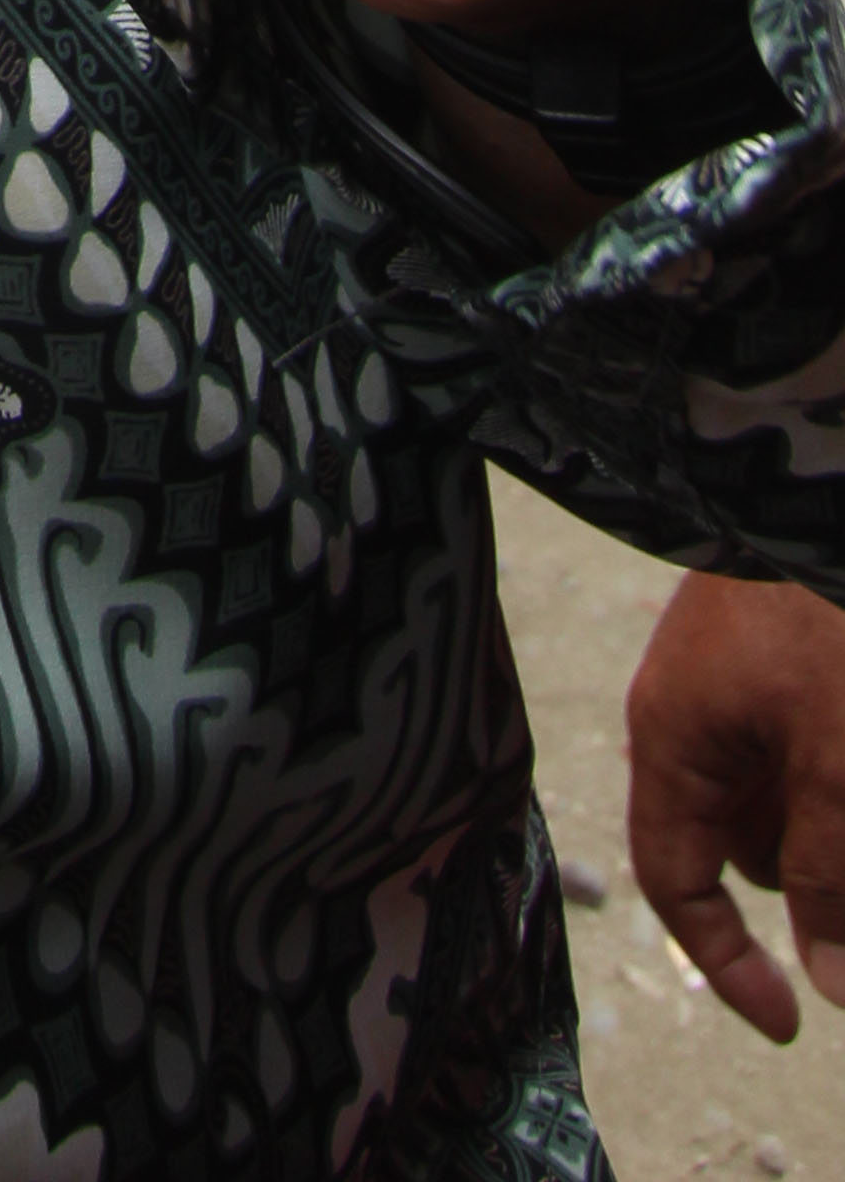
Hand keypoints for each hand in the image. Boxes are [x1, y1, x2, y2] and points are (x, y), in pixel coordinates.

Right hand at [629, 567, 844, 1039]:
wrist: (818, 484)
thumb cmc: (824, 617)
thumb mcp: (834, 762)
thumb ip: (828, 874)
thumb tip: (830, 982)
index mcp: (675, 739)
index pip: (677, 884)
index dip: (729, 964)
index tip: (795, 1020)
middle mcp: (694, 714)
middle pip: (744, 845)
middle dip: (813, 881)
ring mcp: (738, 680)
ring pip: (786, 798)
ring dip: (834, 828)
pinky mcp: (783, 658)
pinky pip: (805, 750)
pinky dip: (838, 781)